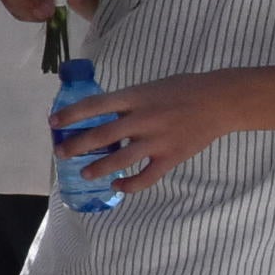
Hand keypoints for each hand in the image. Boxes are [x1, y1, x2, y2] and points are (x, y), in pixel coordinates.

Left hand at [53, 68, 247, 192]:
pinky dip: (131, 184)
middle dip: (78, 145)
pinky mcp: (172, 156)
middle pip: (103, 135)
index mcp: (136, 97)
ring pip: (121, 159)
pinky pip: (147, 176)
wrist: (220, 101)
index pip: (95, 105)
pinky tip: (118, 186)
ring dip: (99, 167)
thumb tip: (100, 114)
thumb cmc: (183, 89)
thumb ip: (128, 102)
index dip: (71, 115)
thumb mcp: (150, 88)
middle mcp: (143, 118)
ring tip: (85, 173)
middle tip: (61, 153)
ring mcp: (158, 140)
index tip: (53, 122)